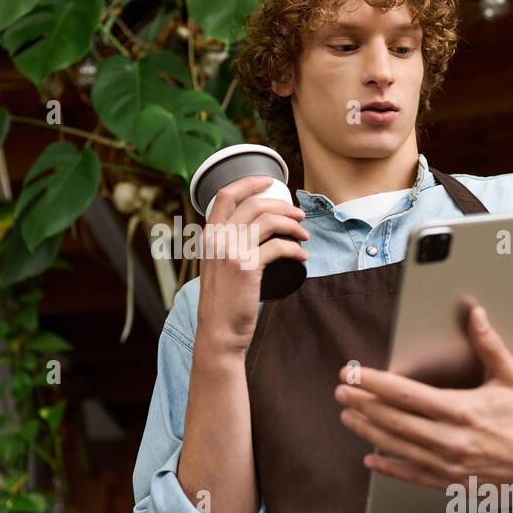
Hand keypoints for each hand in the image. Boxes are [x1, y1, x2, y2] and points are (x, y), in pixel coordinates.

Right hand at [195, 175, 309, 356]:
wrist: (219, 330)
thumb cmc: (222, 301)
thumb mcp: (215, 267)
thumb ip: (225, 247)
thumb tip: (252, 232)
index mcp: (208, 235)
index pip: (225, 195)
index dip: (249, 182)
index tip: (269, 181)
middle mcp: (217, 239)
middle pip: (254, 204)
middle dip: (282, 205)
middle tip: (298, 215)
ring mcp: (231, 252)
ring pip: (268, 221)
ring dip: (292, 224)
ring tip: (304, 234)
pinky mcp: (247, 267)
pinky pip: (278, 247)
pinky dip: (295, 248)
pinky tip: (302, 255)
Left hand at [334, 303, 512, 492]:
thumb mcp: (511, 376)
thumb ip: (488, 344)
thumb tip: (475, 313)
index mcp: (461, 410)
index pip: (405, 394)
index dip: (373, 383)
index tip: (352, 373)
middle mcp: (450, 439)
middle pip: (393, 420)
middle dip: (362, 404)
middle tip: (341, 391)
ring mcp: (449, 463)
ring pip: (397, 446)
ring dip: (368, 431)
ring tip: (347, 416)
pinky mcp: (452, 481)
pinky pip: (412, 475)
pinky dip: (389, 467)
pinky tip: (371, 459)